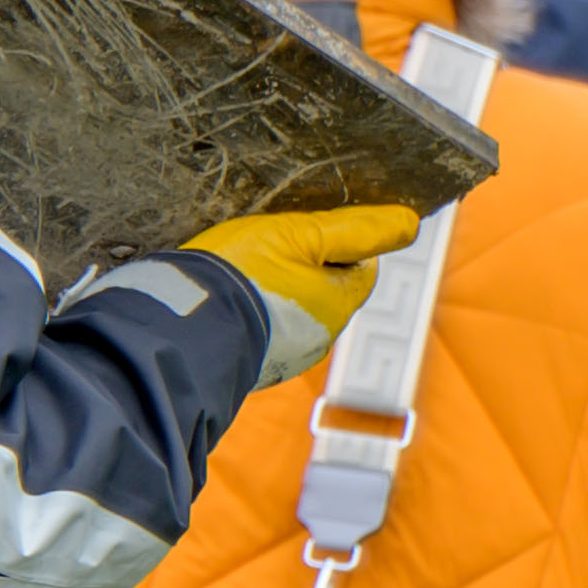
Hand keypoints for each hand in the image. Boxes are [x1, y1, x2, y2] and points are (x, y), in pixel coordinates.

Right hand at [189, 202, 427, 339]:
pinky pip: (262, 329)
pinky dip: (253, 311)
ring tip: (243, 271)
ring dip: (277, 290)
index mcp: (339, 305)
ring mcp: (284, 356)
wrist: (177, 330)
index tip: (309, 226)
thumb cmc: (242, 277)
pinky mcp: (251, 365)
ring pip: (294, 310)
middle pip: (327, 288)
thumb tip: (410, 223)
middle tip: (270, 244)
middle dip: (306, 266)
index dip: (342, 241)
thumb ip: (357, 229)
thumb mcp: (301, 236)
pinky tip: (228, 297)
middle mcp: (319, 339)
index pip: (364, 266)